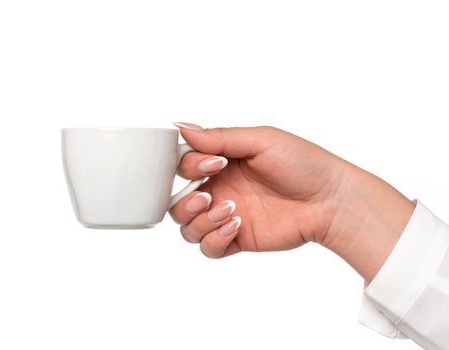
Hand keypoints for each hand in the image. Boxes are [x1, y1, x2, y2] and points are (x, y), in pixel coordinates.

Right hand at [169, 122, 414, 281]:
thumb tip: (182, 126)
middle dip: (186, 202)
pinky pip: (208, 248)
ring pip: (187, 228)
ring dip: (200, 221)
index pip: (183, 167)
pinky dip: (214, 239)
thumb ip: (219, 137)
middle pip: (177, 202)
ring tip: (230, 210)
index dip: (189, 168)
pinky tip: (236, 225)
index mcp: (222, 163)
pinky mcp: (238, 239)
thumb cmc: (303, 163)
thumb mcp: (260, 140)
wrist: (330, 199)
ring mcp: (227, 216)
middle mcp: (221, 189)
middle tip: (209, 195)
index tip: (215, 164)